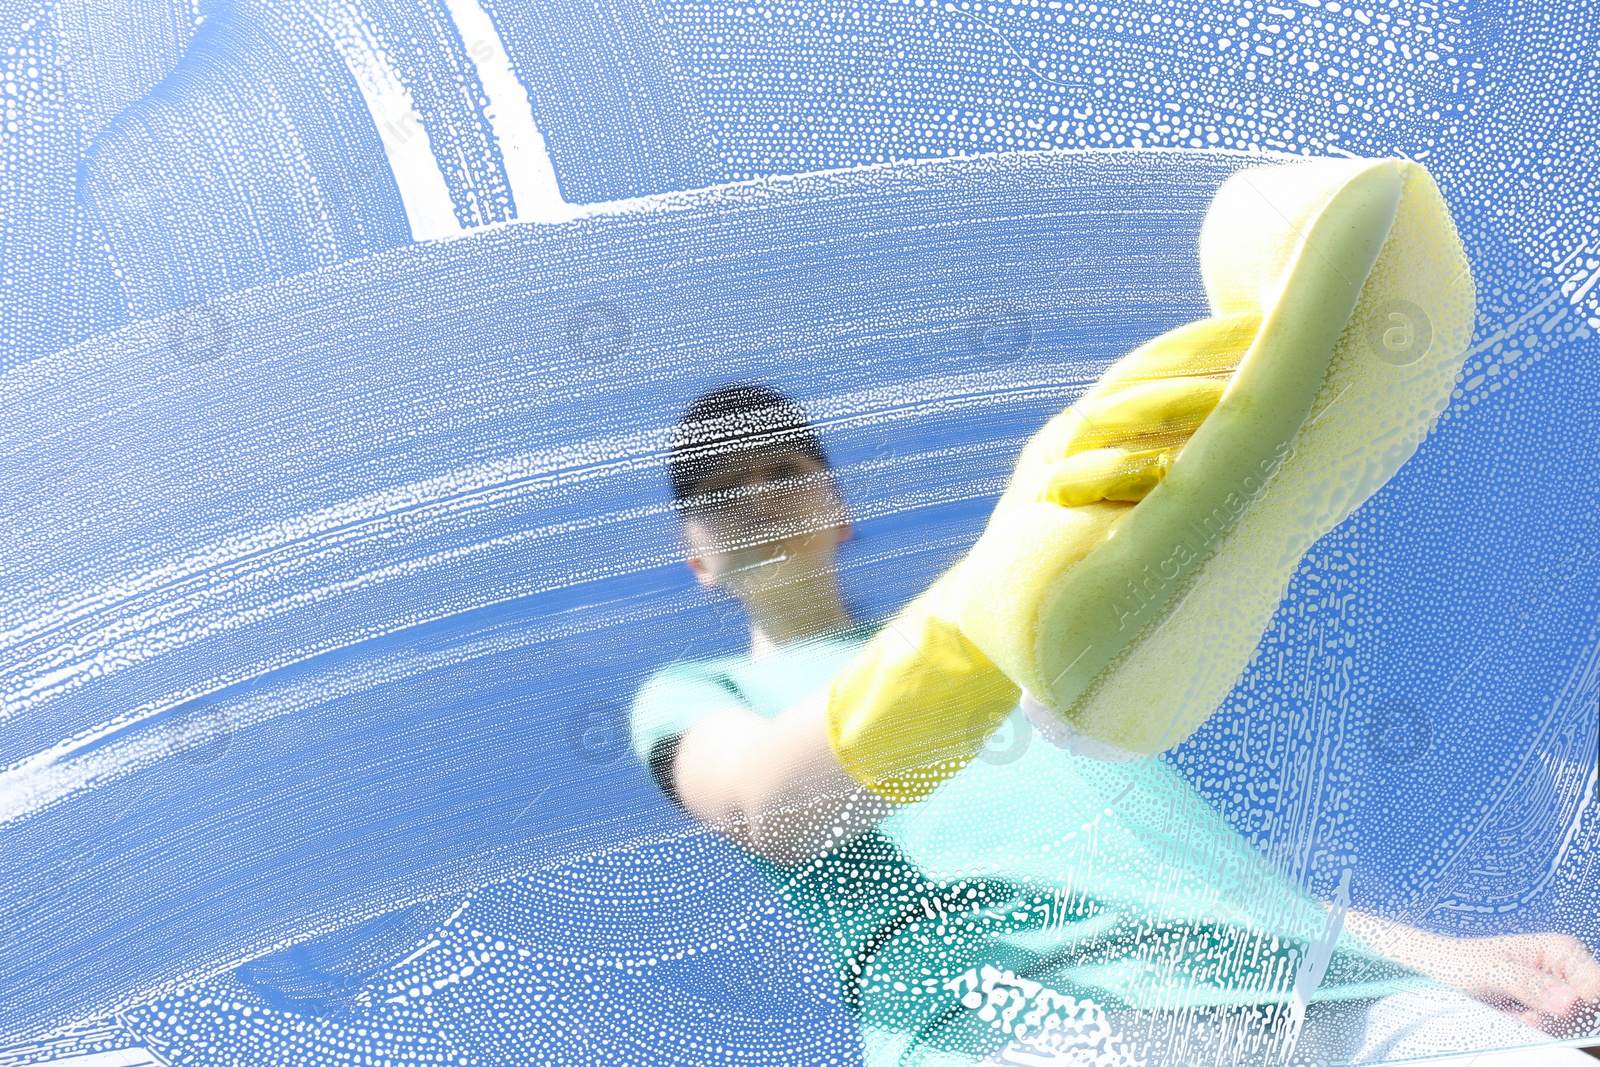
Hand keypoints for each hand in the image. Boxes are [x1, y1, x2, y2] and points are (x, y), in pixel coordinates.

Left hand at [1348, 911, 1599, 1035]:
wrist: (1437, 969)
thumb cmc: (1460, 961)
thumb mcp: (1491, 972)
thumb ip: (1530, 985)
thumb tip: (1572, 1002)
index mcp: (1564, 950)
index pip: (1597, 989)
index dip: (1578, 1008)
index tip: (1543, 1014)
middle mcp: (1570, 971)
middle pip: (1589, 1013)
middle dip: (1556, 1022)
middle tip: (1521, 1016)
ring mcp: (1563, 994)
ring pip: (1573, 1027)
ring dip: (1543, 1029)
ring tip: (1513, 1015)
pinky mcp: (1551, 1011)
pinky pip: (1557, 1033)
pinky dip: (1536, 1033)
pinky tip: (1515, 1021)